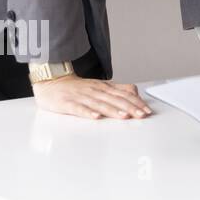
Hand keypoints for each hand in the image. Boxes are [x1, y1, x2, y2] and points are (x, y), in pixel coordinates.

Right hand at [31, 74, 152, 118]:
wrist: (52, 82)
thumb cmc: (78, 88)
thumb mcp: (100, 86)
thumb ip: (117, 90)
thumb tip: (135, 94)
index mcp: (104, 88)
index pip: (124, 95)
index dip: (137, 103)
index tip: (147, 110)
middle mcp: (95, 91)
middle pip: (115, 100)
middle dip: (130, 108)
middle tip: (142, 115)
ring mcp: (82, 97)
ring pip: (100, 104)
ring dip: (113, 110)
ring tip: (125, 116)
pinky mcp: (68, 103)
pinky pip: (79, 109)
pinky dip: (88, 113)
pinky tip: (95, 117)